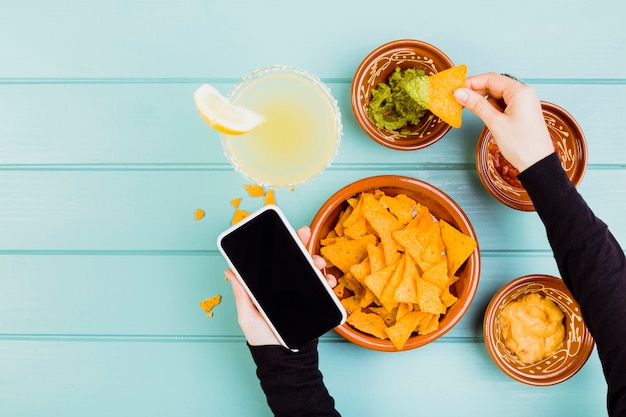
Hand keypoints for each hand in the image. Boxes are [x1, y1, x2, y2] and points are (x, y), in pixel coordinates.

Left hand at [227, 226, 336, 345]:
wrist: (283, 359)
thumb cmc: (262, 339)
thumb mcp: (247, 316)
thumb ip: (241, 294)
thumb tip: (229, 271)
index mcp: (269, 286)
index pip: (276, 260)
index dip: (281, 243)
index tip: (285, 230)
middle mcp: (287, 286)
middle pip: (296, 259)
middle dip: (302, 244)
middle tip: (305, 234)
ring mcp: (302, 293)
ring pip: (312, 270)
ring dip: (317, 261)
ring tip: (318, 263)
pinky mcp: (315, 303)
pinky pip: (324, 288)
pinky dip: (328, 281)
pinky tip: (328, 280)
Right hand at [453, 73, 553, 171]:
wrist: (538, 163)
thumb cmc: (521, 144)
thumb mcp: (495, 122)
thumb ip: (477, 105)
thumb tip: (460, 93)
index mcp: (520, 91)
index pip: (491, 79)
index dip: (472, 83)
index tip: (457, 89)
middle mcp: (524, 93)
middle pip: (495, 85)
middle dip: (476, 92)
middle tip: (459, 100)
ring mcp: (524, 103)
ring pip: (498, 95)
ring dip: (483, 101)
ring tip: (468, 108)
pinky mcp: (522, 112)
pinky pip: (503, 104)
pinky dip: (491, 107)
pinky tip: (482, 114)